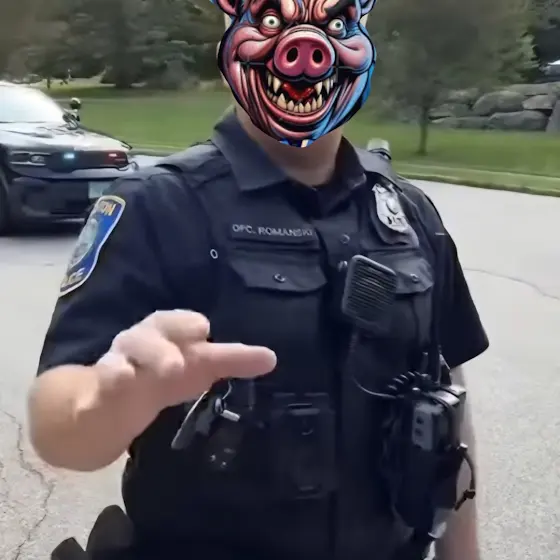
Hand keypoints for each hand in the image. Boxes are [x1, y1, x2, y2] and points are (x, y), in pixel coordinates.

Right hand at [94, 310, 276, 415]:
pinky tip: (89, 406)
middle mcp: (137, 347)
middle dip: (158, 348)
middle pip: (143, 338)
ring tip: (126, 377)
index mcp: (163, 336)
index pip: (172, 323)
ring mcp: (113, 371)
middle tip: (176, 365)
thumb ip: (232, 361)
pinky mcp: (93, 398)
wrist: (111, 401)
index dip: (184, 323)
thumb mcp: (198, 366)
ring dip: (121, 368)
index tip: (201, 328)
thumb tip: (272, 357)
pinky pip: (88, 398)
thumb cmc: (163, 374)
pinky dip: (87, 401)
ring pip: (115, 364)